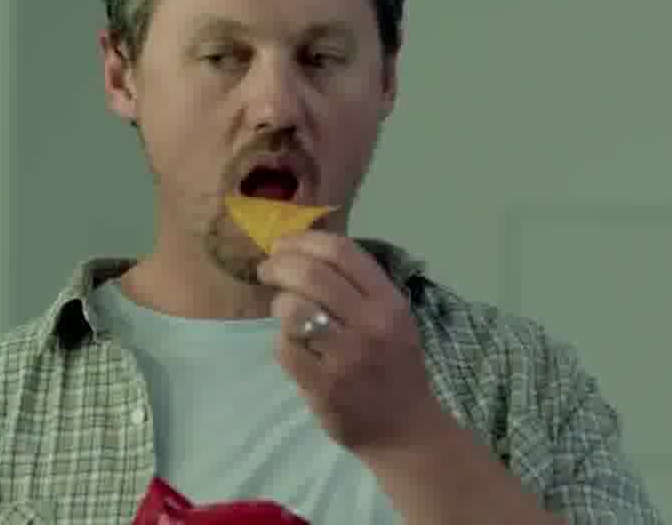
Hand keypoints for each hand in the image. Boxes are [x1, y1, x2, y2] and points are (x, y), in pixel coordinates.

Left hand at [258, 231, 446, 455]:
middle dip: (279, 265)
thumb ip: (357, 288)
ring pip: (293, 309)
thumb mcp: (392, 319)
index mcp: (389, 302)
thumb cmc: (393, 367)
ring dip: (279, 304)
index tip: (283, 244)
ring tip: (283, 312)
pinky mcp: (325, 385)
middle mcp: (371, 324)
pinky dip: (281, 343)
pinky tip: (292, 348)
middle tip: (267, 270)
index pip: (342, 252)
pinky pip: (285, 348)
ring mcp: (348, 356)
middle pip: (311, 274)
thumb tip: (302, 251)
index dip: (304, 241)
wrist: (404, 429)